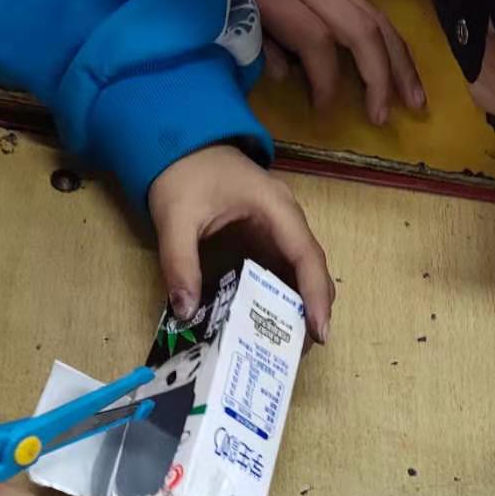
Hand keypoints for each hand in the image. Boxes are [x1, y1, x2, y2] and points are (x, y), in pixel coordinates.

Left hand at [149, 144, 334, 340]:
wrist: (181, 144)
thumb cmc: (184, 173)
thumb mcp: (175, 217)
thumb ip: (179, 262)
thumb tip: (185, 311)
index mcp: (276, 207)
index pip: (306, 256)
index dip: (315, 295)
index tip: (318, 331)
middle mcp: (287, 219)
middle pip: (312, 269)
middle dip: (312, 309)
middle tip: (299, 351)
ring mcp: (279, 229)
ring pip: (301, 274)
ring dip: (297, 308)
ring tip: (285, 346)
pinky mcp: (266, 239)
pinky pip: (281, 272)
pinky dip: (279, 298)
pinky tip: (266, 323)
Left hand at [186, 0, 424, 126]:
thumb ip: (254, 37)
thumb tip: (286, 75)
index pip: (316, 40)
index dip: (326, 80)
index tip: (323, 112)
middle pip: (361, 27)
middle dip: (380, 75)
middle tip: (385, 117)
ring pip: (375, 15)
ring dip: (399, 60)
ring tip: (414, 99)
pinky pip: (367, 8)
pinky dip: (388, 41)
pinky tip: (399, 67)